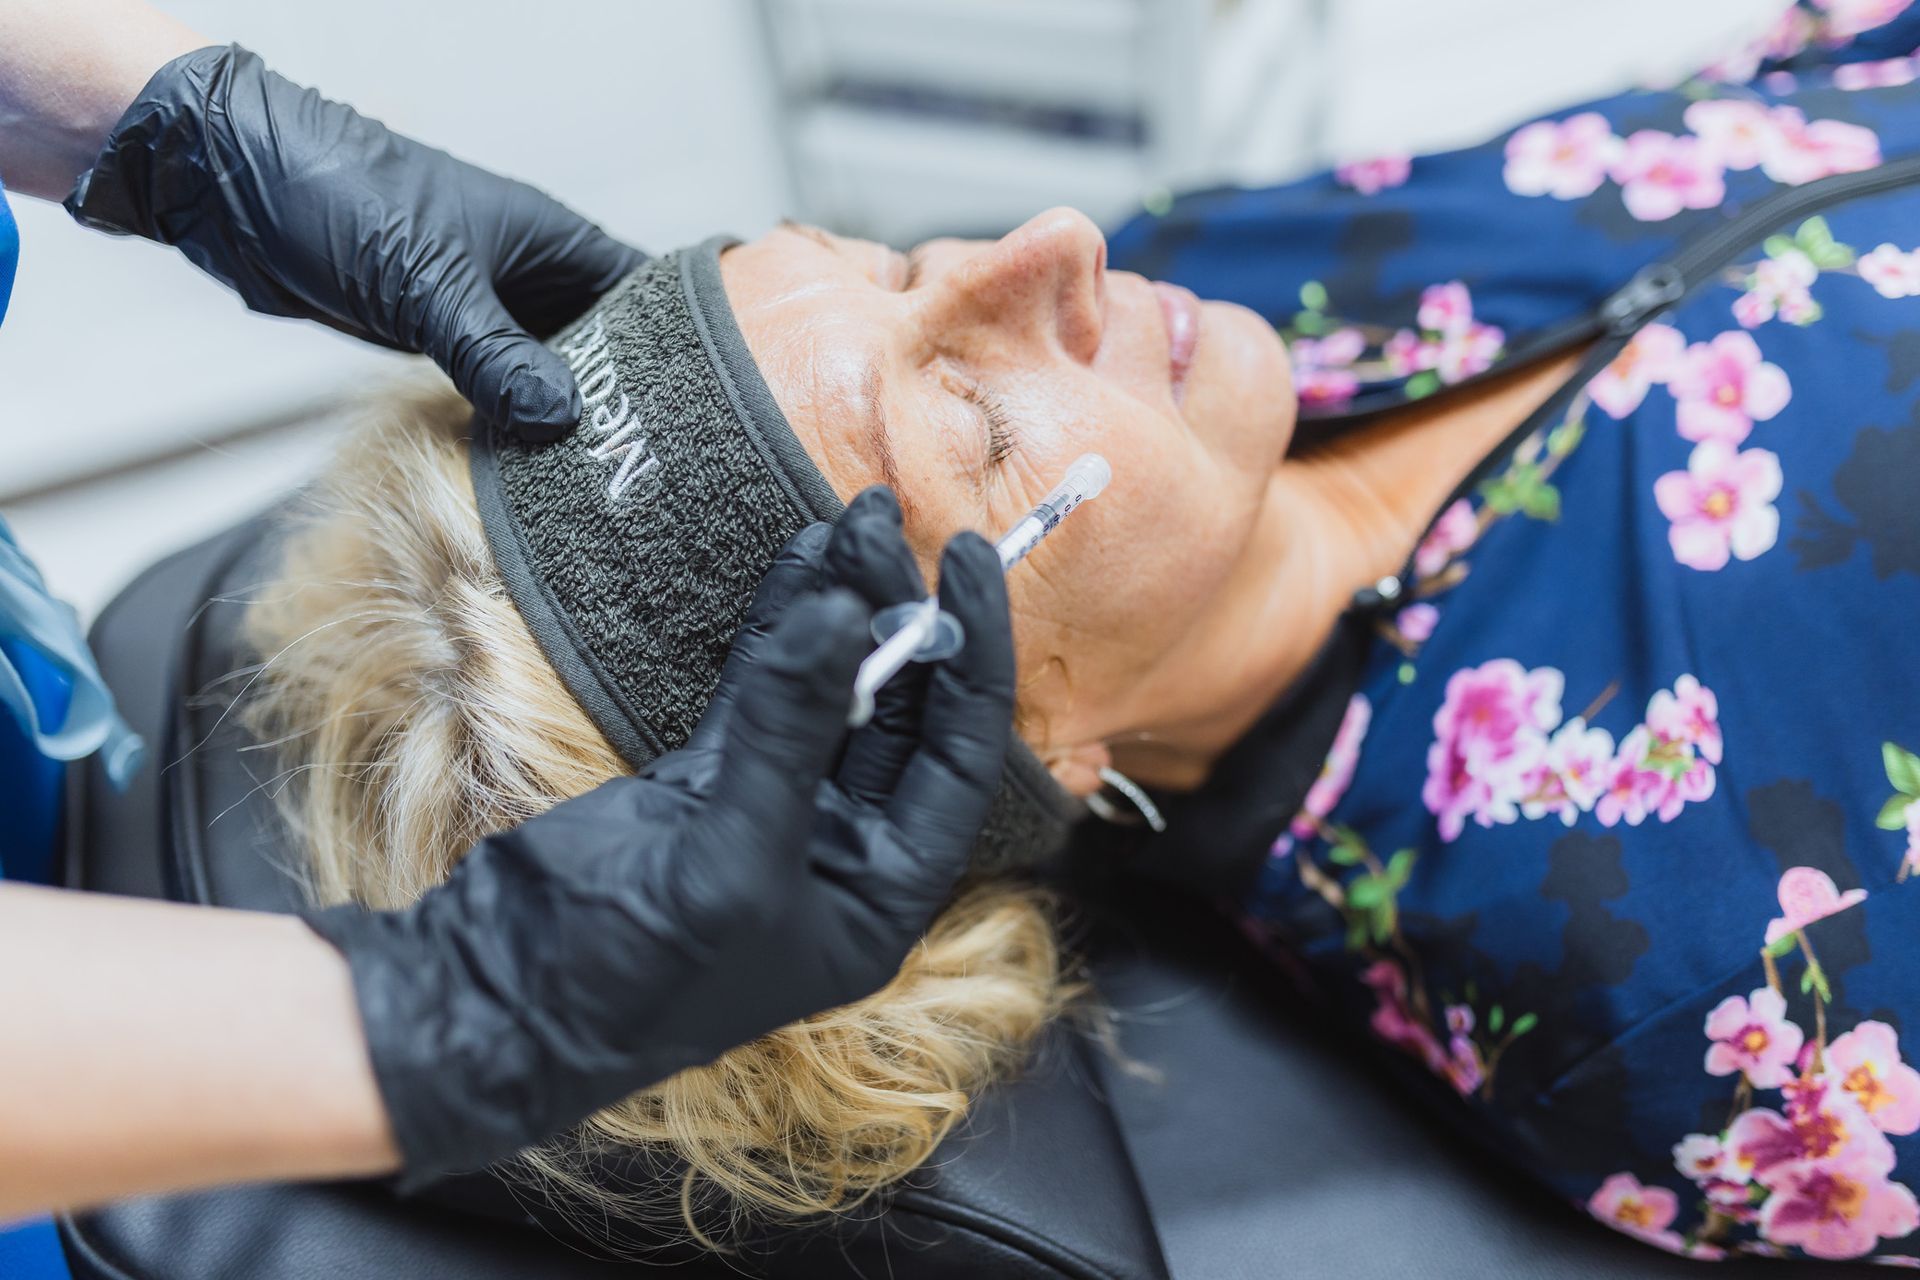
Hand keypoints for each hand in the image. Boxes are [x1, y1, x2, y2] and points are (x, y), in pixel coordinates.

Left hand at [64, 45, 641, 440]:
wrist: (233, 186)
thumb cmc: (335, 194)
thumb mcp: (427, 282)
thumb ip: (495, 353)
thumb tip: (560, 417)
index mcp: (549, 241)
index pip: (647, 297)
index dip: (684, 349)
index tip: (705, 411)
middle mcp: (528, 275)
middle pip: (605, 347)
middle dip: (625, 401)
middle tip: (651, 468)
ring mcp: (485, 308)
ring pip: (548, 373)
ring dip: (563, 419)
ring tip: (598, 483)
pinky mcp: (441, 336)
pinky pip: (496, 386)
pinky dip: (511, 421)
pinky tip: (527, 468)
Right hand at [303, 489, 1016, 1182]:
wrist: (491, 1000)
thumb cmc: (631, 972)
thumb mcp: (728, 858)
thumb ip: (788, 730)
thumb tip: (846, 613)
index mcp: (883, 894)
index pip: (961, 757)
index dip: (971, 656)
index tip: (965, 562)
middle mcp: (844, 850)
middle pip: (900, 710)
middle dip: (897, 613)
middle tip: (882, 515)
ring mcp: (775, 807)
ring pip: (832, 688)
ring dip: (841, 606)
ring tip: (849, 517)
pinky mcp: (707, 779)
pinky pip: (762, 689)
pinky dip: (779, 627)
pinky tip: (800, 562)